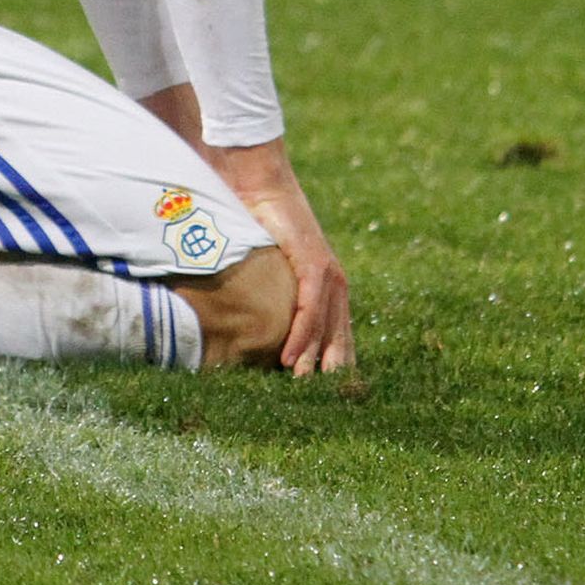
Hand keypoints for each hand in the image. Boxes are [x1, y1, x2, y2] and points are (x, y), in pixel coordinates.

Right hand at [207, 140, 353, 375]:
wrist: (257, 176)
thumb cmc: (256, 213)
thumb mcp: (265, 259)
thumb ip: (266, 284)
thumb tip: (244, 310)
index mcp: (324, 279)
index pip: (336, 330)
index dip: (331, 360)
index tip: (322, 394)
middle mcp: (332, 278)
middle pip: (340, 336)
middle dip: (331, 371)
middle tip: (321, 408)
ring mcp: (326, 271)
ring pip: (327, 329)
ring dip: (314, 363)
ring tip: (301, 392)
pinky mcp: (314, 263)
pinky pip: (311, 311)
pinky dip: (303, 337)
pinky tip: (291, 361)